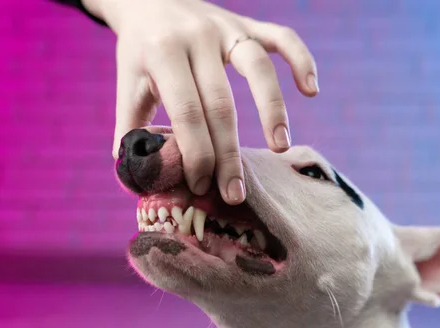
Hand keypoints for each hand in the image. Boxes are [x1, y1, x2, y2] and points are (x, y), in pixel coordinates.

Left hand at [84, 0, 318, 204]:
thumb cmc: (140, 51)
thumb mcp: (128, 84)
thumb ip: (129, 128)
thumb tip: (135, 174)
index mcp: (163, 53)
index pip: (187, 112)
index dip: (196, 153)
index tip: (200, 186)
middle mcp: (198, 36)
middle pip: (221, 102)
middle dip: (229, 153)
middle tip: (235, 192)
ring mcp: (226, 26)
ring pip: (259, 68)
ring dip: (272, 109)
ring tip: (278, 147)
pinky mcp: (246, 23)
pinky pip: (281, 37)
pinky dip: (301, 60)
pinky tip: (311, 90)